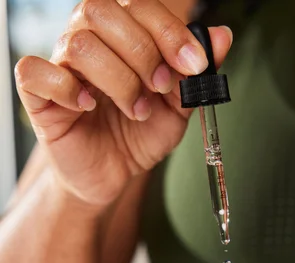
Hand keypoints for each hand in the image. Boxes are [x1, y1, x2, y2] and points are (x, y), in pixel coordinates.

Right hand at [15, 0, 231, 205]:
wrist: (114, 175)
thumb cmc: (139, 137)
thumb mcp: (176, 110)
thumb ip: (195, 76)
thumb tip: (221, 36)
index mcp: (121, 36)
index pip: (138, 6)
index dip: (169, 31)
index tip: (193, 65)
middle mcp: (88, 41)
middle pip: (102, 13)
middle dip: (142, 52)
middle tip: (159, 88)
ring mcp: (61, 67)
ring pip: (79, 44)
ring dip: (118, 80)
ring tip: (136, 110)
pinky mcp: (39, 97)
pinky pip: (35, 73)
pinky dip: (67, 89)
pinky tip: (88, 108)